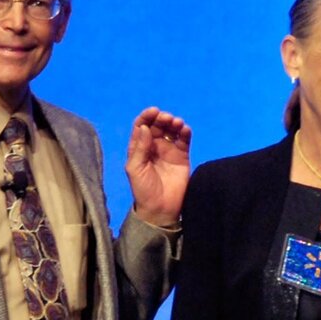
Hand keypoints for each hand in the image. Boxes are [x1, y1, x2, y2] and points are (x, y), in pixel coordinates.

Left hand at [126, 106, 190, 227]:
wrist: (160, 208)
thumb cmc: (143, 190)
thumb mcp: (135, 169)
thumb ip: (140, 148)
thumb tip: (146, 128)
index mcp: (139, 147)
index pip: (142, 126)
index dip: (146, 116)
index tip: (153, 111)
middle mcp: (154, 146)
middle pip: (158, 125)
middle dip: (162, 119)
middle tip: (167, 119)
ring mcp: (169, 150)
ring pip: (171, 130)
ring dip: (174, 123)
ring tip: (177, 123)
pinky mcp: (182, 156)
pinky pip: (184, 140)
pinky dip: (185, 132)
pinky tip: (185, 130)